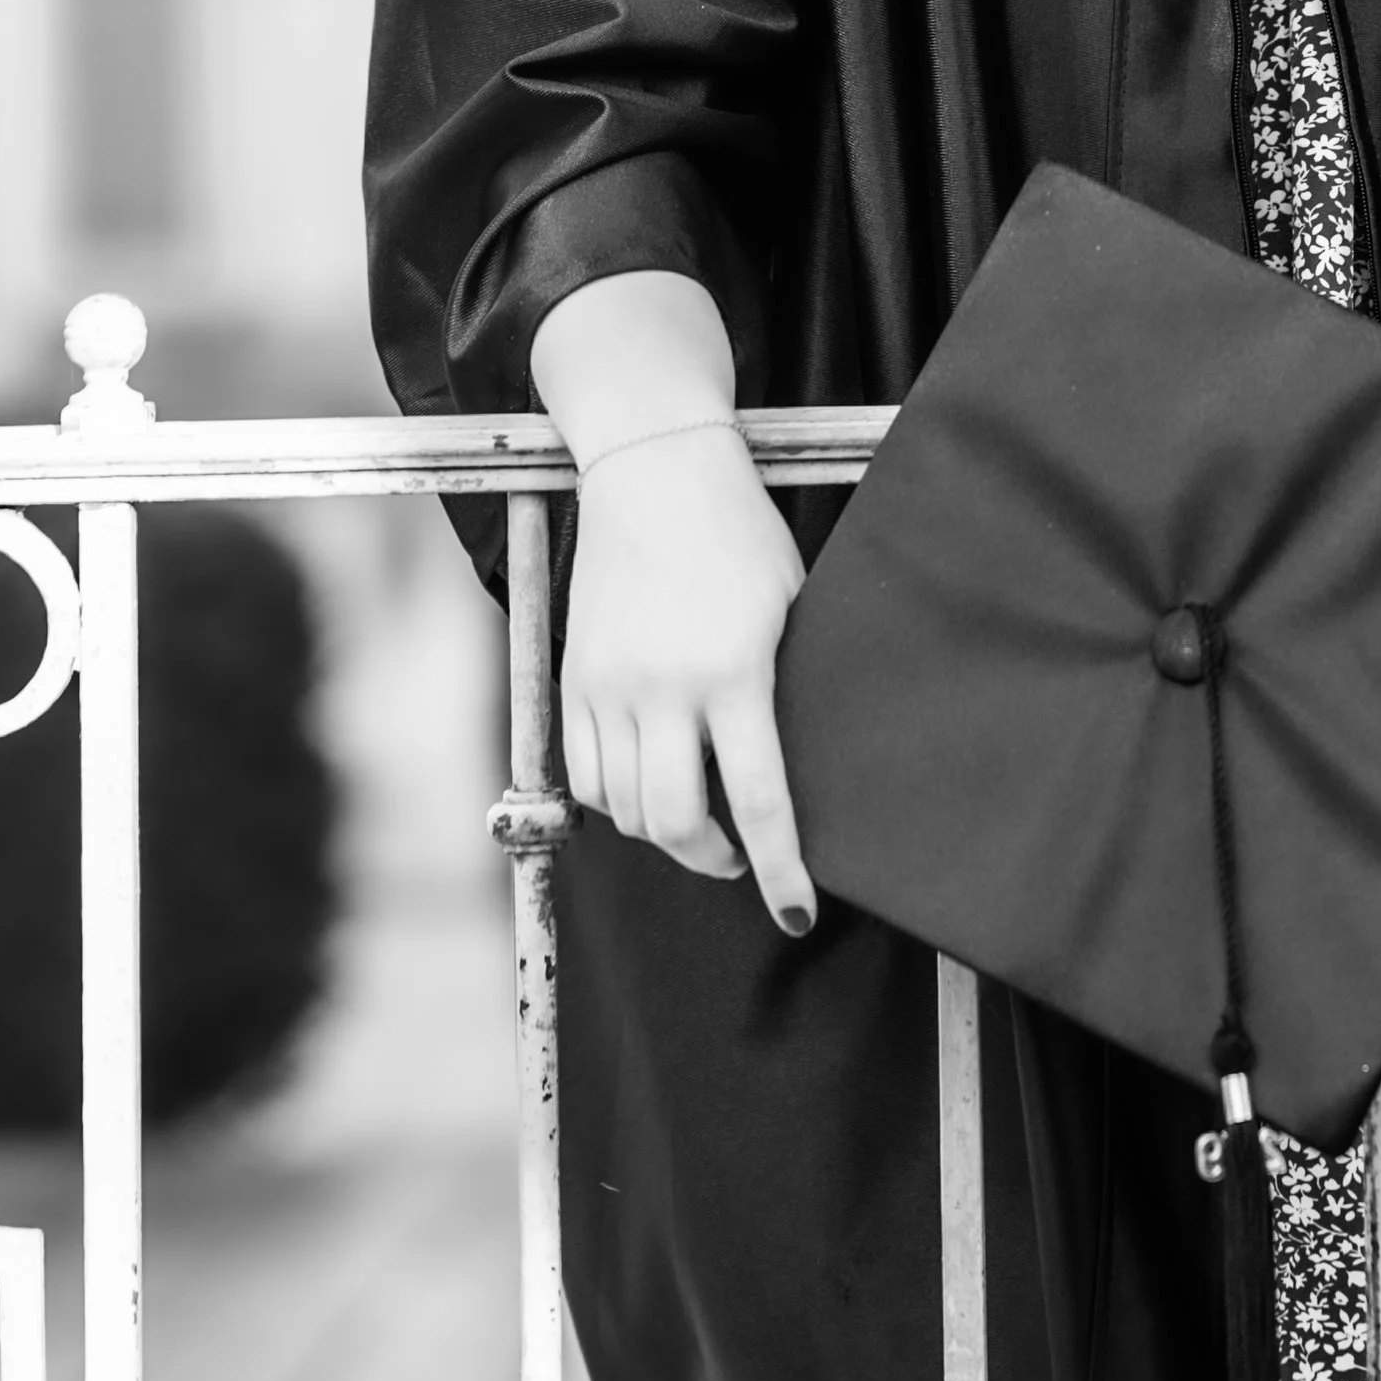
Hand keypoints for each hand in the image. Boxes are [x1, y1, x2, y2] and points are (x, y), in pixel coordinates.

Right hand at [560, 427, 816, 931]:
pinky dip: (619, 803)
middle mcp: (664, 687)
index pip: (762, 800)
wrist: (653, 469)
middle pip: (677, 825)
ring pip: (628, 811)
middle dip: (717, 862)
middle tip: (744, 862)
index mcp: (733, 670)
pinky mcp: (575, 678)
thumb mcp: (790, 604)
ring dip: (668, 836)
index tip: (797, 910)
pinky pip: (589, 775)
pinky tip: (650, 789)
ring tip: (701, 826)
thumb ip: (789, 684)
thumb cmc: (738, 531)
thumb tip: (804, 763)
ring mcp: (610, 686)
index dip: (781, 869)